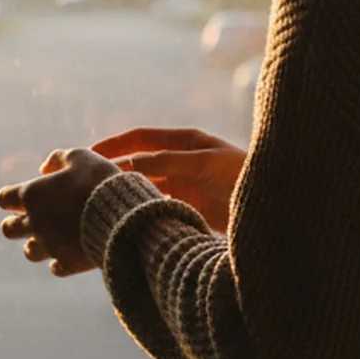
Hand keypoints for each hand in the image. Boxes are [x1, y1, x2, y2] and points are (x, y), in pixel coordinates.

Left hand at [0, 147, 119, 277]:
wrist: (121, 217)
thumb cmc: (99, 181)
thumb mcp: (80, 157)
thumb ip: (58, 159)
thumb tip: (43, 168)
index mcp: (33, 195)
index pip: (4, 198)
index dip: (12, 197)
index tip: (25, 196)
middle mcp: (35, 223)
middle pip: (8, 229)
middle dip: (16, 224)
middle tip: (32, 219)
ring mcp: (49, 246)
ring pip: (29, 252)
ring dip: (36, 244)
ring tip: (51, 238)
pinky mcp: (67, 263)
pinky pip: (55, 267)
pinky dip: (60, 260)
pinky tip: (70, 252)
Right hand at [91, 126, 246, 233]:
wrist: (275, 206)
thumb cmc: (246, 176)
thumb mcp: (207, 163)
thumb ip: (170, 161)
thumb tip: (131, 163)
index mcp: (186, 142)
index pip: (140, 138)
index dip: (114, 144)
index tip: (89, 153)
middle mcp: (181, 162)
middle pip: (138, 163)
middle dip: (113, 171)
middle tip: (84, 184)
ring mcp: (184, 186)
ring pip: (146, 188)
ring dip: (127, 194)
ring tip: (100, 205)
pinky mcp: (189, 209)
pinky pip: (158, 207)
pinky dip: (143, 212)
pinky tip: (128, 221)